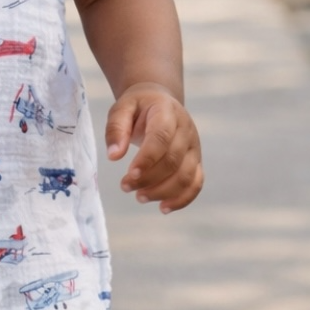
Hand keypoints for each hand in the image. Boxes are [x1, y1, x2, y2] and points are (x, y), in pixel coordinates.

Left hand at [105, 83, 202, 213]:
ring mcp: (194, 147)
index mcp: (167, 112)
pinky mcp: (196, 161)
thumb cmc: (138, 107)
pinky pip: (196, 183)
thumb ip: (116, 129)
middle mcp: (186, 130)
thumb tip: (114, 156)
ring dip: (163, 192)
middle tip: (125, 186)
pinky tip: (163, 208)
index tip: (129, 174)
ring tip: (139, 197)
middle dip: (148, 179)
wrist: (160, 102)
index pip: (161, 137)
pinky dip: (182, 199)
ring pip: (186, 176)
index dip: (147, 158)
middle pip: (173, 161)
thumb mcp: (122, 108)